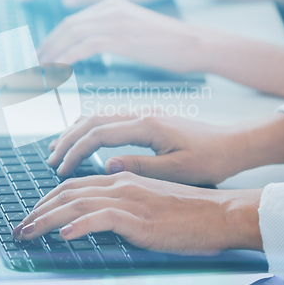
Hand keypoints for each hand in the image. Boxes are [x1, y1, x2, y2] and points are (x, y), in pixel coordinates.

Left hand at [12, 172, 263, 253]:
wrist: (218, 212)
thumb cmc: (187, 210)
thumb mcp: (150, 200)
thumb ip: (124, 201)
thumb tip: (100, 212)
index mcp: (121, 179)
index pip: (74, 185)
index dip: (49, 199)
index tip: (34, 214)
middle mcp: (120, 184)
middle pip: (68, 192)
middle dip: (38, 209)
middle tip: (21, 227)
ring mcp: (129, 200)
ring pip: (77, 203)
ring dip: (47, 219)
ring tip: (27, 232)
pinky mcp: (140, 218)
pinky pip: (102, 219)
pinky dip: (80, 225)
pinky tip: (65, 235)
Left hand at [37, 0, 206, 71]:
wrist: (196, 44)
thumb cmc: (170, 45)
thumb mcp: (136, 34)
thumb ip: (113, 35)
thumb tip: (95, 46)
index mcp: (113, 5)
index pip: (74, 20)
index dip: (55, 38)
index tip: (44, 53)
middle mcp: (110, 8)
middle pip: (68, 26)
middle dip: (48, 46)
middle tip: (34, 63)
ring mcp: (115, 20)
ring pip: (71, 35)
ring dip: (52, 54)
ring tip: (41, 70)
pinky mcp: (121, 36)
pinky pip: (84, 47)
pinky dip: (66, 59)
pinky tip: (59, 70)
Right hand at [46, 114, 243, 183]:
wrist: (232, 144)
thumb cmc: (210, 158)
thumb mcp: (177, 170)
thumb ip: (141, 167)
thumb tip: (106, 166)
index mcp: (146, 126)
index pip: (98, 134)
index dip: (75, 151)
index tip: (61, 169)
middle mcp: (141, 114)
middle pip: (92, 121)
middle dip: (68, 139)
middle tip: (50, 159)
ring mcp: (143, 114)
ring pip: (98, 117)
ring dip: (76, 131)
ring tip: (58, 148)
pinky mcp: (147, 119)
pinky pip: (110, 119)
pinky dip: (90, 128)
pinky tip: (84, 138)